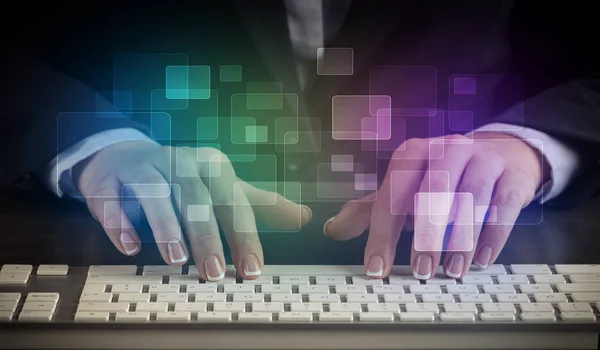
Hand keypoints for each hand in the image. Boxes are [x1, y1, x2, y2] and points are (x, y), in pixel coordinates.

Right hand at [73, 141, 311, 278]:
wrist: (127, 157)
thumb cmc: (185, 179)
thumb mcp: (224, 187)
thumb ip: (260, 204)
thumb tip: (305, 217)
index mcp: (211, 167)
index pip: (233, 202)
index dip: (244, 236)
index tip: (252, 271)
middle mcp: (179, 163)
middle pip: (196, 199)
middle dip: (207, 236)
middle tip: (215, 274)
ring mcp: (143, 168)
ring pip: (155, 193)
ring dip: (166, 226)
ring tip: (176, 259)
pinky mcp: (109, 180)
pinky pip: (113, 201)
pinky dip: (121, 223)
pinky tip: (130, 246)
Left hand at [324, 133, 548, 278]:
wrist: (499, 152)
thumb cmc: (441, 177)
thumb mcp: (403, 189)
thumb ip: (369, 209)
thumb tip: (331, 230)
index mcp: (414, 153)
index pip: (393, 193)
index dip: (382, 233)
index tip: (377, 268)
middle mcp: (448, 150)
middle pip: (434, 190)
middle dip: (425, 234)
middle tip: (420, 272)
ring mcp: (484, 160)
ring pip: (471, 197)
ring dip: (461, 238)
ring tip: (452, 271)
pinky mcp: (513, 176)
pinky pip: (505, 205)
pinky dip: (494, 234)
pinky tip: (483, 259)